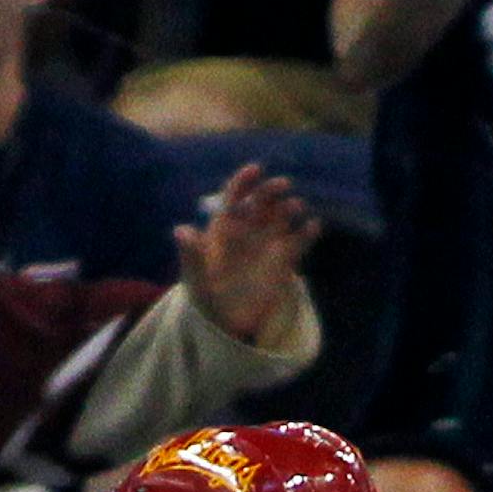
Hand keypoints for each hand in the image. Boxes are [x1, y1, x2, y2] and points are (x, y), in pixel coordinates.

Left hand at [175, 163, 316, 345]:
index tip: (255, 170)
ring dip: (290, 207)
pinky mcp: (285, 258)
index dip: (244, 181)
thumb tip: (180, 230)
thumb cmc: (207, 293)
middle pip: (263, 200)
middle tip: (282, 185)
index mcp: (226, 225)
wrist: (228, 321)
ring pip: (283, 215)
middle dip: (271, 190)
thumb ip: (191, 253)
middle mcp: (250, 226)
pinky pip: (299, 241)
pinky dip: (307, 232)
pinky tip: (313, 226)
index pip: (235, 195)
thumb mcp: (196, 277)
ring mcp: (269, 240)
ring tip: (295, 207)